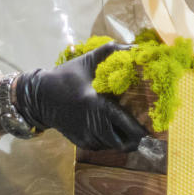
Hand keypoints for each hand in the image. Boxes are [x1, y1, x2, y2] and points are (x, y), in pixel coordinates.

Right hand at [15, 43, 145, 151]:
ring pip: (112, 146)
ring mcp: (85, 136)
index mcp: (95, 105)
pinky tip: (115, 131)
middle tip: (146, 133)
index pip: (124, 124)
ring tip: (134, 132)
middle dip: (136, 139)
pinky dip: (111, 142)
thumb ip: (112, 52)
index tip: (153, 130)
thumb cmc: (66, 76)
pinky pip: (102, 147)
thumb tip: (137, 47)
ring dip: (124, 141)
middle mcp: (91, 125)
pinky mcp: (80, 142)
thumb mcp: (88, 60)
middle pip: (121, 143)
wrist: (40, 98)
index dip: (140, 130)